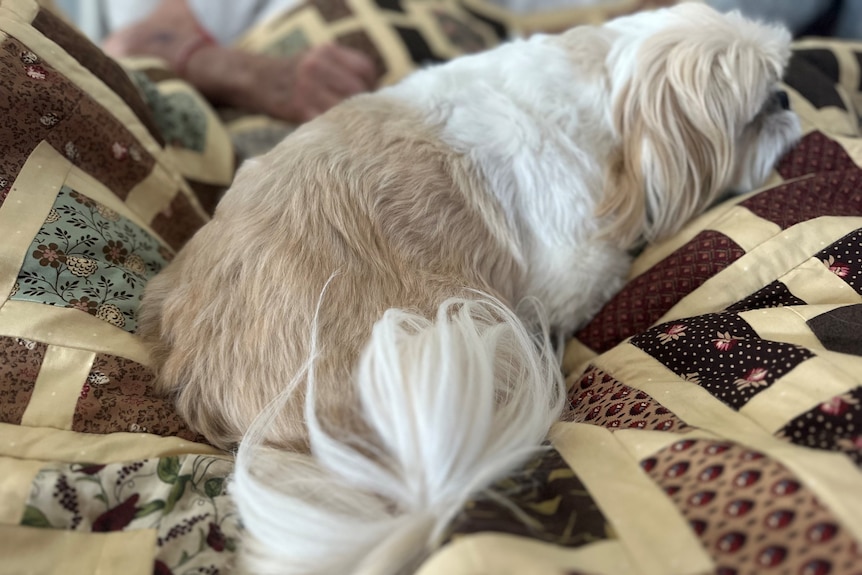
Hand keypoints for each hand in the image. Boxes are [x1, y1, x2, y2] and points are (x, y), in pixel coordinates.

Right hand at [245, 44, 377, 121]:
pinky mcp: (299, 109)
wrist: (256, 81)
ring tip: (349, 125)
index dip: (370, 86)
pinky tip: (333, 130)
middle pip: (357, 90)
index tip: (366, 98)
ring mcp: (306, 87)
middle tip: (360, 116)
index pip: (365, 69)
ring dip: (351, 119)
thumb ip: (343, 70)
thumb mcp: (318, 59)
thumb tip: (375, 96)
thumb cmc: (296, 75)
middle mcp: (316, 65)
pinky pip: (328, 122)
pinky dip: (335, 128)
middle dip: (363, 105)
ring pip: (346, 108)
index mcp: (326, 50)